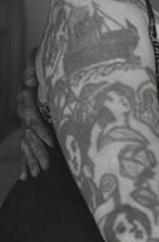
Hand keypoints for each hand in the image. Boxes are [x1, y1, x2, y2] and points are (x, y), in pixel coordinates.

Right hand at [17, 50, 53, 179]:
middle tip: (45, 168)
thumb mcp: (38, 64)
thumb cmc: (43, 65)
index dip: (41, 131)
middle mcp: (24, 112)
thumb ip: (34, 69)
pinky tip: (26, 177)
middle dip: (38, 153)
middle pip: (29, 136)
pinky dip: (26, 163)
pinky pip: (26, 147)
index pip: (33, 119)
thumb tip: (34, 74)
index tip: (51, 143)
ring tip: (36, 175)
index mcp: (27, 99)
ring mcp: (26, 122)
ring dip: (31, 160)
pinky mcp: (30, 127)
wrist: (39, 68)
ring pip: (27, 144)